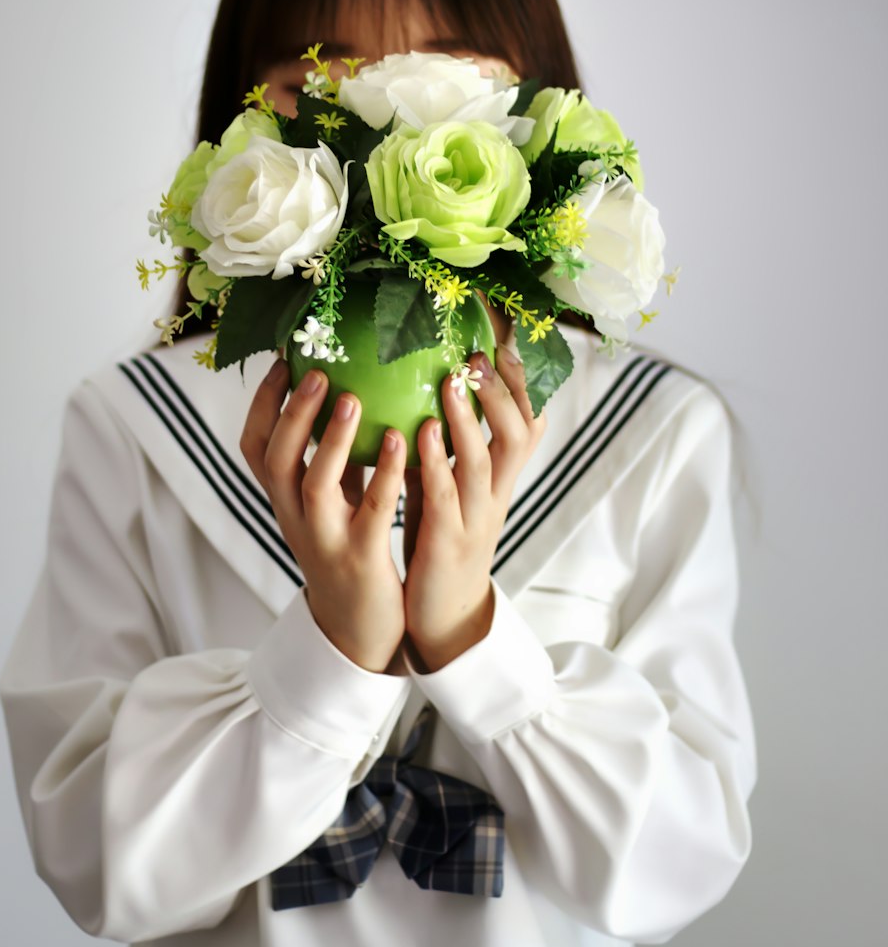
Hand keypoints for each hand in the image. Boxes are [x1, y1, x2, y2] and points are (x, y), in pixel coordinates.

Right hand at [240, 358, 407, 673]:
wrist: (360, 630)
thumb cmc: (350, 550)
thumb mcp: (333, 501)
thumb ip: (336, 456)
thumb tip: (351, 390)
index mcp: (284, 500)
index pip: (254, 447)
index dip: (263, 403)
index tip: (283, 360)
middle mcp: (294, 518)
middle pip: (275, 459)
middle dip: (292, 412)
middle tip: (318, 371)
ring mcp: (325, 539)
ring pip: (314, 484)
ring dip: (332, 438)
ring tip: (352, 397)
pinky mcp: (361, 559)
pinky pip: (370, 512)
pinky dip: (384, 473)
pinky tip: (402, 441)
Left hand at [402, 345, 547, 671]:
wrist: (443, 613)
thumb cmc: (439, 534)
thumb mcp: (450, 481)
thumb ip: (443, 437)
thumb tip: (421, 378)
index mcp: (501, 476)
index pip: (528, 418)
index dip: (523, 378)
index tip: (505, 332)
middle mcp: (497, 492)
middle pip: (520, 434)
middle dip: (505, 392)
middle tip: (481, 352)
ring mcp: (476, 518)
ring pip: (484, 463)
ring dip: (470, 420)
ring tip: (453, 381)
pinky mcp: (449, 543)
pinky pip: (444, 498)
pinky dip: (435, 463)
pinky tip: (419, 434)